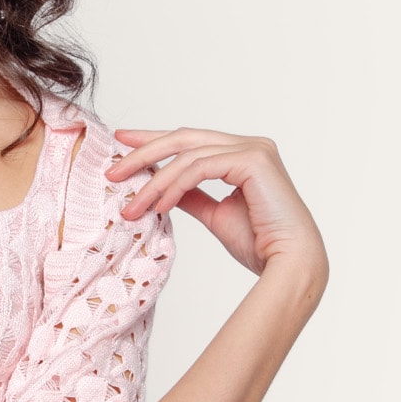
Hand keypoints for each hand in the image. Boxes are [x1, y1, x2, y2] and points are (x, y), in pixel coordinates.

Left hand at [107, 126, 327, 282]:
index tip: (122, 143)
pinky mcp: (253, 160)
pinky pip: (199, 168)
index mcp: (243, 154)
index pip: (190, 141)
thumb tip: (163, 189)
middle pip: (184, 138)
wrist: (288, 263)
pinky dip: (174, 186)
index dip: (154, 140)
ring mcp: (254, 149)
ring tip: (132, 206)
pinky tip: (158, 206)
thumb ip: (191, 195)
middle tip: (113, 171)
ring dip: (154, 182)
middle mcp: (250, 145)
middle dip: (144, 152)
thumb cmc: (259, 243)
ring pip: (187, 155)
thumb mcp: (214, 214)